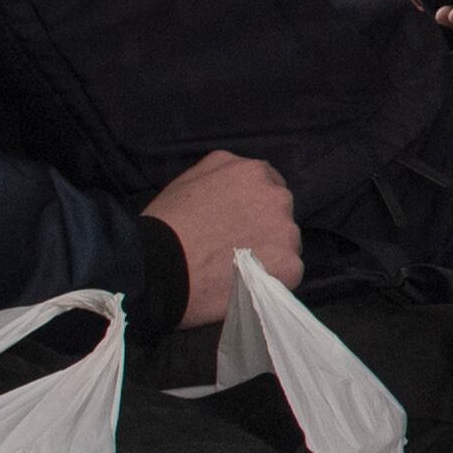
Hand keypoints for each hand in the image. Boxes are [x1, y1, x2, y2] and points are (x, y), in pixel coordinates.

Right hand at [141, 150, 298, 328]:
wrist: (161, 265)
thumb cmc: (168, 222)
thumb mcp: (191, 177)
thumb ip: (223, 171)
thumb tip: (239, 176)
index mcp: (254, 173)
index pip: (268, 186)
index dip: (252, 206)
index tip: (238, 222)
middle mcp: (278, 198)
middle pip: (279, 214)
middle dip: (263, 227)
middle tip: (236, 246)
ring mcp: (287, 233)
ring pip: (285, 244)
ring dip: (269, 253)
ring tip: (239, 267)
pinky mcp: (290, 266)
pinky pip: (287, 272)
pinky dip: (271, 278)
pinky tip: (247, 282)